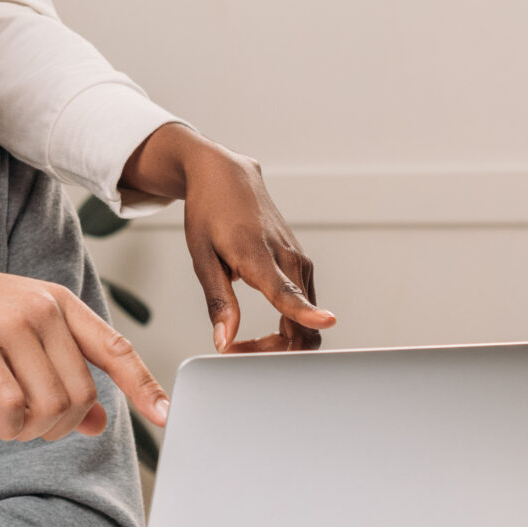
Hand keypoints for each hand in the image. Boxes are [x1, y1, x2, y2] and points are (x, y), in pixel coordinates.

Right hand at [0, 261, 170, 440]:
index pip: (115, 348)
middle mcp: (41, 308)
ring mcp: (9, 324)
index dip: (143, 385)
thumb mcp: (23, 335)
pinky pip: (13, 407)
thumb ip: (62, 371)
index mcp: (60, 301)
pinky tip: (1, 423)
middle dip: (64, 426)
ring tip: (15, 423)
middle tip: (38, 428)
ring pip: (50, 404)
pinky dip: (11, 428)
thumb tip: (98, 424)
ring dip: (34, 431)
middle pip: (81, 393)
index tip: (166, 416)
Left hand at [123, 125, 334, 352]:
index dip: (305, 311)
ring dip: (282, 341)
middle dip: (277, 351)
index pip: (286, 291)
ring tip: (242, 339)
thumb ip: (218, 301)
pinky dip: (289, 325)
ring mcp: (300, 260)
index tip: (326, 321)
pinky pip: (305, 306)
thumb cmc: (209, 212)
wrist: (227, 175)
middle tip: (238, 351)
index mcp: (258, 256)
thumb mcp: (201, 257)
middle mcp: (288, 258)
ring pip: (307, 320)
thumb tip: (224, 341)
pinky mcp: (303, 263)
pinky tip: (264, 328)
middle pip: (303, 322)